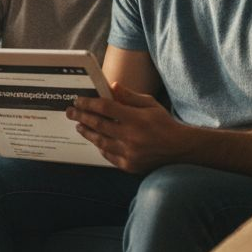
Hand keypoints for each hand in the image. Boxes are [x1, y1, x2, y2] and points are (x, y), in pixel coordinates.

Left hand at [66, 82, 188, 172]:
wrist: (180, 150)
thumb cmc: (164, 124)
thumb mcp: (150, 104)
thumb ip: (129, 96)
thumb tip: (112, 86)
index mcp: (136, 119)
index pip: (105, 108)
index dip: (88, 103)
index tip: (78, 100)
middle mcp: (130, 136)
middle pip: (98, 124)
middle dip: (81, 116)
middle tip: (70, 112)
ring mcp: (129, 153)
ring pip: (99, 141)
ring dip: (87, 132)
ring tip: (80, 125)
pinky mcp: (129, 165)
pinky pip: (107, 155)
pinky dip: (100, 146)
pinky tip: (95, 140)